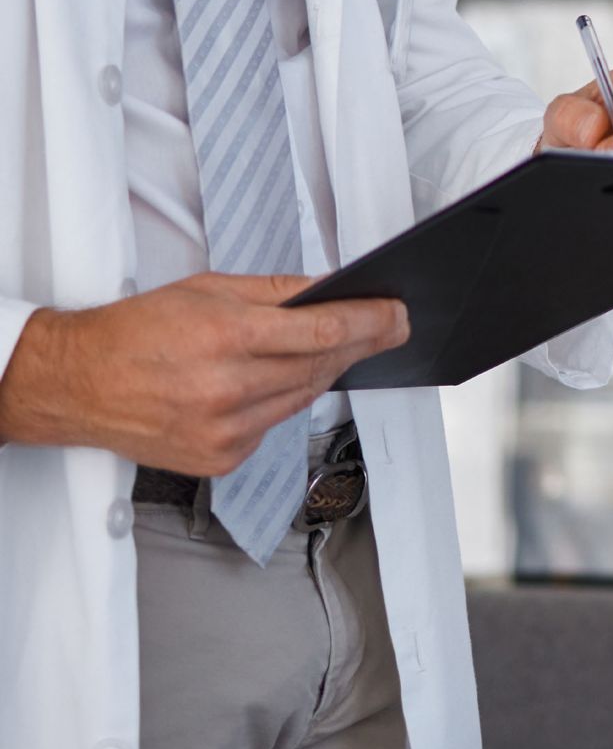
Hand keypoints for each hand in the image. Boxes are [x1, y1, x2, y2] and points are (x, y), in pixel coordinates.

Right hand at [0, 273, 407, 472]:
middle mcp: (228, 389)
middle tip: (389, 326)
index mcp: (226, 337)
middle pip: (321, 365)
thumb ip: (278, 292)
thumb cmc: (138, 331)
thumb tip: (334, 289)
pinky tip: (278, 382)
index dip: (371, 321)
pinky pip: (275, 426)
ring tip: (341, 346)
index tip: (398, 314)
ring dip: (326, 371)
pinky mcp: (221, 460)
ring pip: (303, 397)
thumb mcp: (209, 289)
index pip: (323, 330)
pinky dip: (284, 401)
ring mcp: (226, 431)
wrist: (78, 385)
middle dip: (361, 342)